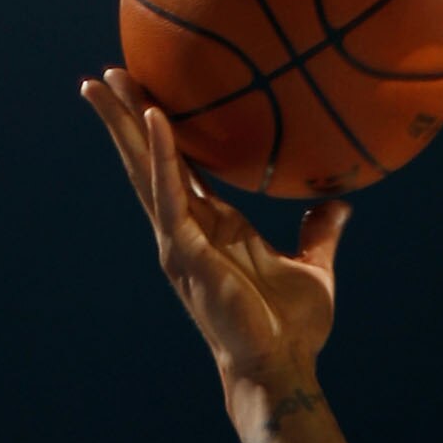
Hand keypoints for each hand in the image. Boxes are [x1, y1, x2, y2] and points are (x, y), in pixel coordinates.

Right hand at [81, 69, 346, 390]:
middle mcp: (189, 230)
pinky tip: (154, 118)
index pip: (180, 169)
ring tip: (101, 84)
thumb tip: (340, 205)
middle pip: (149, 162)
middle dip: (126, 119)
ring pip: (145, 171)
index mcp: (216, 228)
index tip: (150, 94)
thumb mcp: (312, 268)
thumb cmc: (293, 328)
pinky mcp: (188, 253)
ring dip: (124, 126)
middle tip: (106, 74)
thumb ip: (319, 234)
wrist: (282, 368)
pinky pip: (171, 195)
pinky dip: (162, 156)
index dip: (163, 134)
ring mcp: (182, 241)